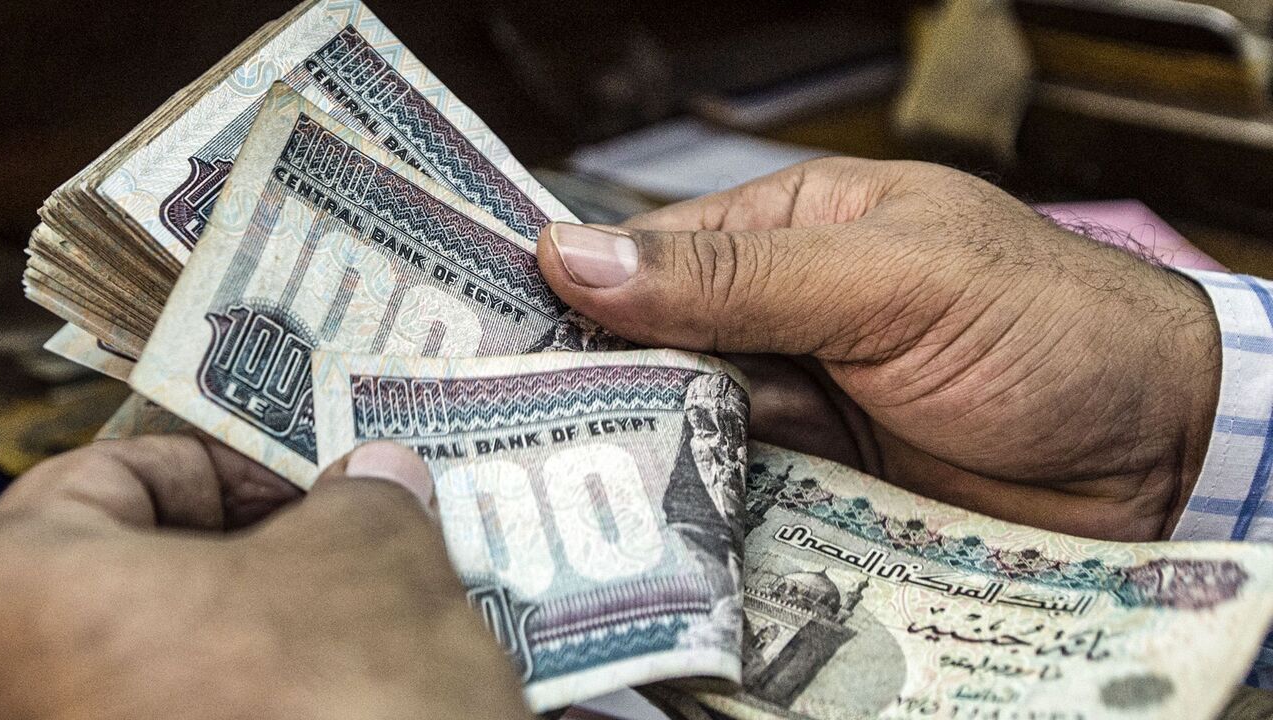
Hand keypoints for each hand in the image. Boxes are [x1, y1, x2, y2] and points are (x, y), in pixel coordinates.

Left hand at [0, 435, 529, 719]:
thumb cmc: (343, 707)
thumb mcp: (373, 559)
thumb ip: (365, 500)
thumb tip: (376, 483)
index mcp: (18, 602)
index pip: (103, 480)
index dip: (225, 464)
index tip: (308, 480)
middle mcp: (21, 700)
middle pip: (136, 588)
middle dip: (255, 558)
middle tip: (349, 542)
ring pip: (170, 674)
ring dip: (269, 640)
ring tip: (370, 623)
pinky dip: (259, 707)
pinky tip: (346, 700)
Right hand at [537, 157, 1220, 540]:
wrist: (1164, 455)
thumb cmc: (1049, 327)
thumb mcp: (892, 277)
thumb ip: (738, 277)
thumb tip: (577, 255)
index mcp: (790, 236)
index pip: (649, 259)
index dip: (572, 295)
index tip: (483, 343)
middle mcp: (783, 323)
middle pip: (656, 358)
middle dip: (596, 395)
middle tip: (507, 441)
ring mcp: (801, 413)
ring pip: (688, 438)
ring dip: (643, 467)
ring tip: (563, 501)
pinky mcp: (823, 494)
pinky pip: (737, 505)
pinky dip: (698, 522)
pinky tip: (650, 542)